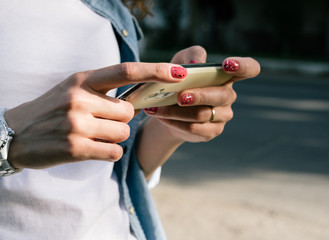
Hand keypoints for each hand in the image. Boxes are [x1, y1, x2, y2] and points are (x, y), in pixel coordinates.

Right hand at [5, 62, 185, 169]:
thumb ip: (104, 91)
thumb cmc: (53, 110)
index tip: (178, 73)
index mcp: (82, 80)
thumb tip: (139, 100)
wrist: (16, 133)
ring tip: (93, 135)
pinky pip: (114, 151)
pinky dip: (108, 152)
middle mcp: (79, 99)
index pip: (125, 70)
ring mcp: (77, 124)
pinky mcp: (75, 148)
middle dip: (122, 119)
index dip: (155, 70)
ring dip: (114, 137)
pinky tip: (91, 148)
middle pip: (129, 111)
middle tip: (101, 121)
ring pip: (123, 132)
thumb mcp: (74, 89)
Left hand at [135, 46, 259, 177]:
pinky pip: (194, 128)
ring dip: (178, 111)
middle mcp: (228, 96)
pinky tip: (162, 118)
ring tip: (157, 107)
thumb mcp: (180, 61)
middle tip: (179, 96)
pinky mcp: (211, 131)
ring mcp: (222, 115)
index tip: (227, 65)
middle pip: (222, 96)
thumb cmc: (179, 81)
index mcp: (227, 76)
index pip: (250, 68)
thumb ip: (190, 55)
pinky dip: (176, 123)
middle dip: (200, 95)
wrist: (168, 108)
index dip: (244, 66)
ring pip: (204, 114)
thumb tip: (196, 62)